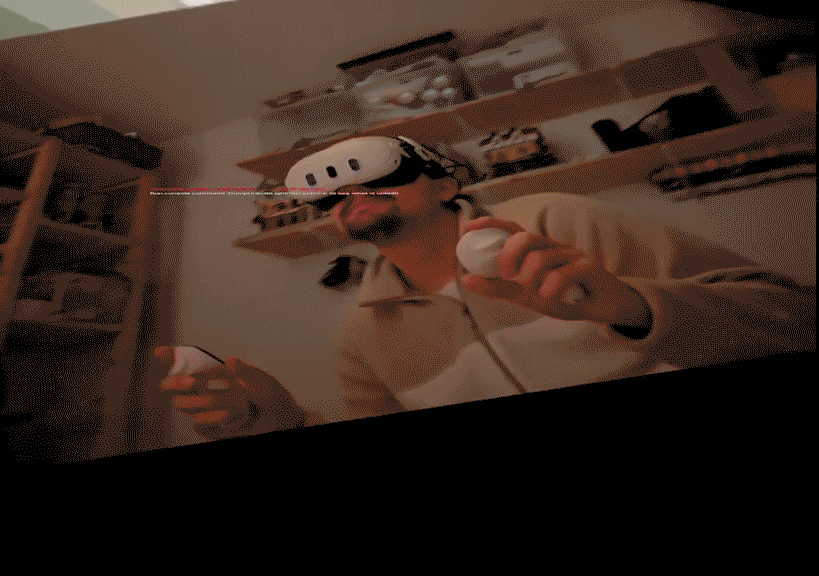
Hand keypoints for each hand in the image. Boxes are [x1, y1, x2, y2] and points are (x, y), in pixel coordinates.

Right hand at [155, 347, 305, 439]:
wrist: (283, 424)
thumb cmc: (274, 399)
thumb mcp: (265, 383)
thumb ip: (248, 372)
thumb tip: (230, 360)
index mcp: (217, 373)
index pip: (187, 362)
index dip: (171, 357)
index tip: (161, 354)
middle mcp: (207, 390)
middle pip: (172, 385)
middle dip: (175, 381)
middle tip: (192, 381)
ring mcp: (207, 410)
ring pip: (184, 404)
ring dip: (207, 402)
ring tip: (233, 403)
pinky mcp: (210, 428)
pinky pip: (198, 423)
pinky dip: (211, 418)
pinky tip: (230, 417)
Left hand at [459, 217, 650, 329]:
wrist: (605, 308)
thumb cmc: (566, 297)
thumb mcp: (528, 297)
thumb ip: (500, 288)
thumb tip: (466, 279)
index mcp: (538, 249)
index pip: (513, 229)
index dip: (491, 223)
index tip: (469, 227)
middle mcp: (554, 246)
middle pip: (526, 237)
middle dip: (509, 255)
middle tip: (506, 275)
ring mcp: (572, 254)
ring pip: (542, 256)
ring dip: (531, 277)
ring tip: (536, 294)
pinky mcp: (589, 266)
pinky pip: (564, 272)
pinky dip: (552, 286)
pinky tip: (550, 296)